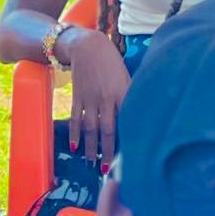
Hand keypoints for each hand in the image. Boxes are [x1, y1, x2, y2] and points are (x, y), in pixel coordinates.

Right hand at [66, 31, 130, 166]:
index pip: (127, 121)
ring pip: (91, 128)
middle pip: (108, 130)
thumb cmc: (112, 61)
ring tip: (91, 163)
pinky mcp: (78, 97)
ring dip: (91, 147)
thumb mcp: (127, 76)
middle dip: (108, 151)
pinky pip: (76, 118)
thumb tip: (139, 114)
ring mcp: (90, 99)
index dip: (128, 139)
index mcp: (123, 92)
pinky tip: (76, 146)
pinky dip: (75, 133)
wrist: (88, 46)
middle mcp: (107, 98)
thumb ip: (131, 95)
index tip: (130, 156)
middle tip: (108, 169)